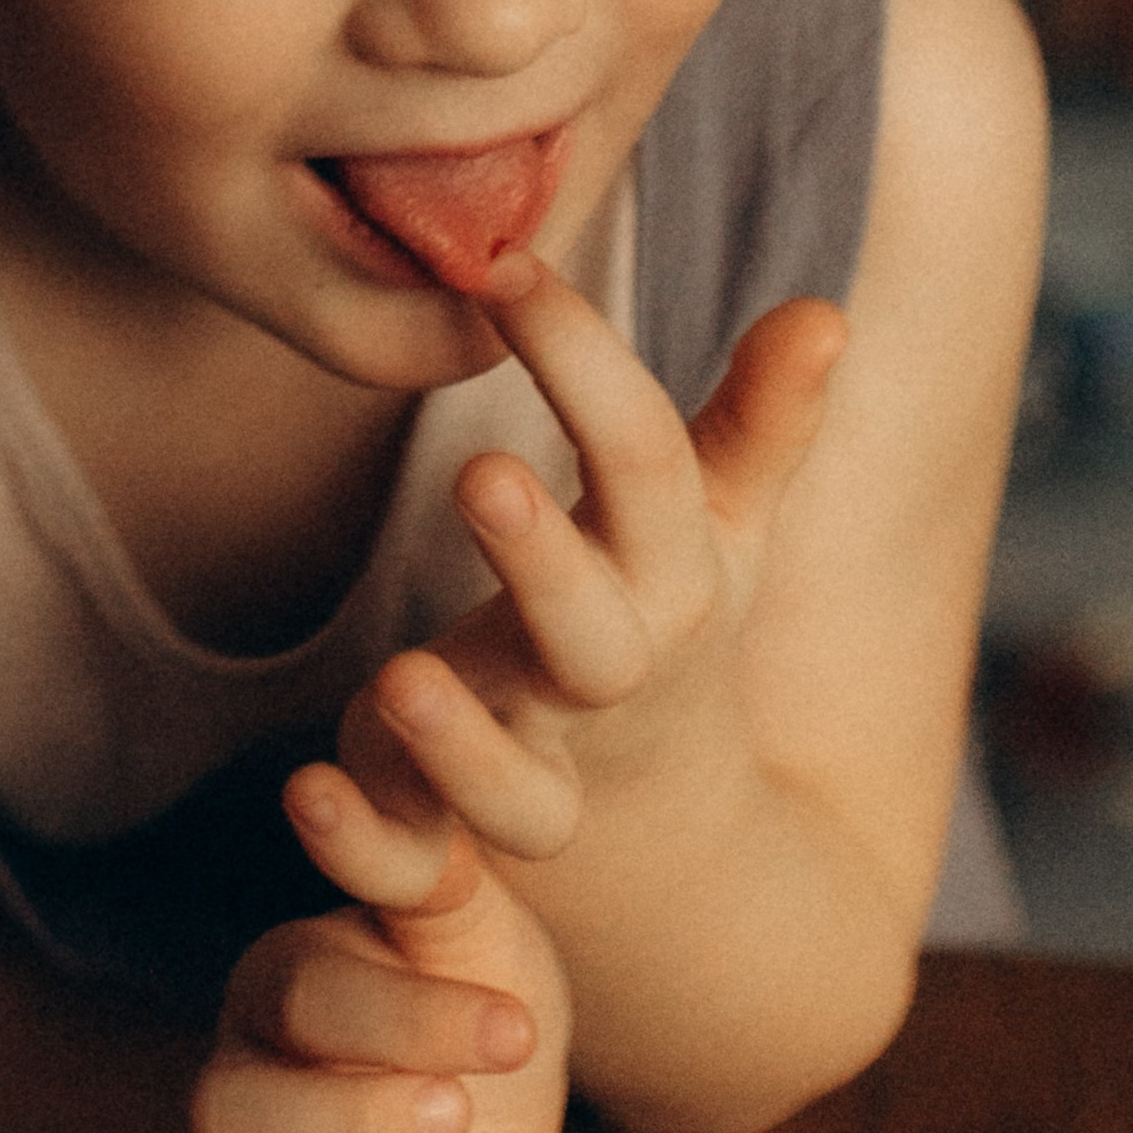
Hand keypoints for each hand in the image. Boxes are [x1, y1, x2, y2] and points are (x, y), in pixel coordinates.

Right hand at [103, 782, 571, 1132]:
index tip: (517, 1034)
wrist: (505, 1119)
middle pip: (227, 1109)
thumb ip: (424, 870)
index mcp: (293, 993)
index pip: (303, 994)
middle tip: (451, 1122)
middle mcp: (242, 1096)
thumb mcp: (478, 932)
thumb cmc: (476, 997)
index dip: (396, 1015)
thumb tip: (346, 778)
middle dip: (339, 1118)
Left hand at [335, 269, 847, 880]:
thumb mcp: (720, 526)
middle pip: (595, 640)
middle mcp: (609, 682)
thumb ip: (758, 424)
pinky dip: (364, 843)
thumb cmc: (668, 620)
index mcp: (674, 583)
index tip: (504, 266)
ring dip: (458, 743)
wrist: (663, 829)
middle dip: (545, 565)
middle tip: (480, 473)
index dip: (582, 363)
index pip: (644, 465)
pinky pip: (413, 866)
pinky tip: (308, 792)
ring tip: (400, 678)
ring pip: (516, 794)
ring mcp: (534, 773)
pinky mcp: (451, 841)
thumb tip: (824, 312)